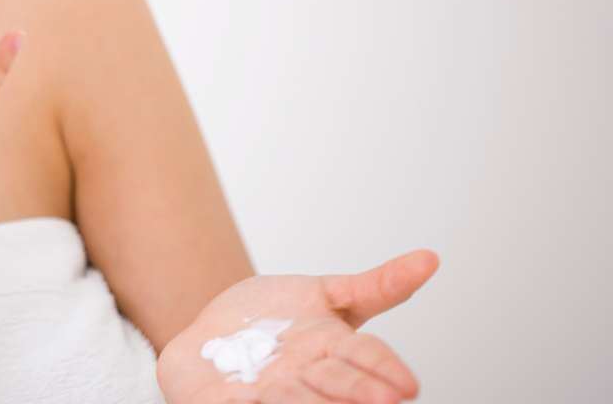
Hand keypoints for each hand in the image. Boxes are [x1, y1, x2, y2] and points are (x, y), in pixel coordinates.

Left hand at [156, 250, 438, 403]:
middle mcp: (307, 377)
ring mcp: (270, 392)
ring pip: (296, 401)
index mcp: (334, 350)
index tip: (408, 385)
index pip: (368, 357)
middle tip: (383, 401)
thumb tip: (431, 258)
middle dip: (358, 392)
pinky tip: (253, 400)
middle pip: (339, 384)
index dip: (386, 369)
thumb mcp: (325, 294)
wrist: (216, 333)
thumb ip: (376, 286)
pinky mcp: (229, 401)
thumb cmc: (276, 318)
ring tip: (314, 401)